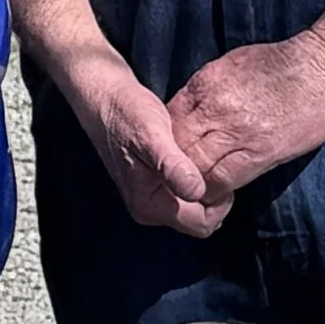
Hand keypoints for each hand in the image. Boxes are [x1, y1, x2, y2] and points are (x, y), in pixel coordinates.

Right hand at [64, 52, 229, 235]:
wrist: (104, 98)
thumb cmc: (127, 113)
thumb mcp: (152, 135)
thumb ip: (173, 167)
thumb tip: (196, 192)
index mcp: (149, 205)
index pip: (201, 225)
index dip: (219, 203)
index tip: (220, 172)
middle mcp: (149, 209)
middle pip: (199, 219)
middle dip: (214, 196)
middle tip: (213, 161)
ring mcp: (150, 198)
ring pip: (194, 207)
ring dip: (205, 186)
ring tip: (202, 156)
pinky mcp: (153, 186)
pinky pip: (185, 194)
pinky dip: (195, 179)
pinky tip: (192, 156)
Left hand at [167, 29, 324, 199]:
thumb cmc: (283, 63)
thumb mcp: (232, 65)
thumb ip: (205, 91)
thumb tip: (188, 113)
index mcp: (205, 84)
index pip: (167, 121)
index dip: (163, 142)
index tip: (166, 154)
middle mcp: (215, 109)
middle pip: (176, 147)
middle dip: (171, 166)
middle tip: (172, 180)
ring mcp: (237, 132)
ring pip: (195, 167)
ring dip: (191, 182)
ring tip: (192, 191)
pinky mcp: (261, 152)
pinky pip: (224, 179)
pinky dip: (214, 190)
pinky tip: (214, 193)